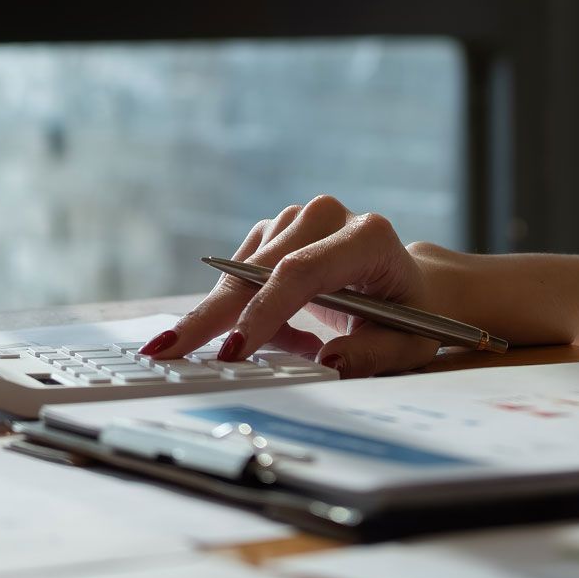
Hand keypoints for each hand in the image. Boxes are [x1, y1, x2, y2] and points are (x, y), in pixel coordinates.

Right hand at [137, 195, 451, 376]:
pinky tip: (284, 331)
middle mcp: (326, 216)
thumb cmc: (410, 316)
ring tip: (281, 349)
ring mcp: (294, 219)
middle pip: (256, 269)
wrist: (410, 286)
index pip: (301, 271)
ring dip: (234, 320)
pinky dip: (245, 312)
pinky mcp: (272, 232)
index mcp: (368, 236)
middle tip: (168, 351)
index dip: (264, 311)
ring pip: (238, 274)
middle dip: (212, 315)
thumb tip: (328, 362)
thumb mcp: (407, 345)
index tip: (234, 350)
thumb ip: (372, 355)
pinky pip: (238, 277)